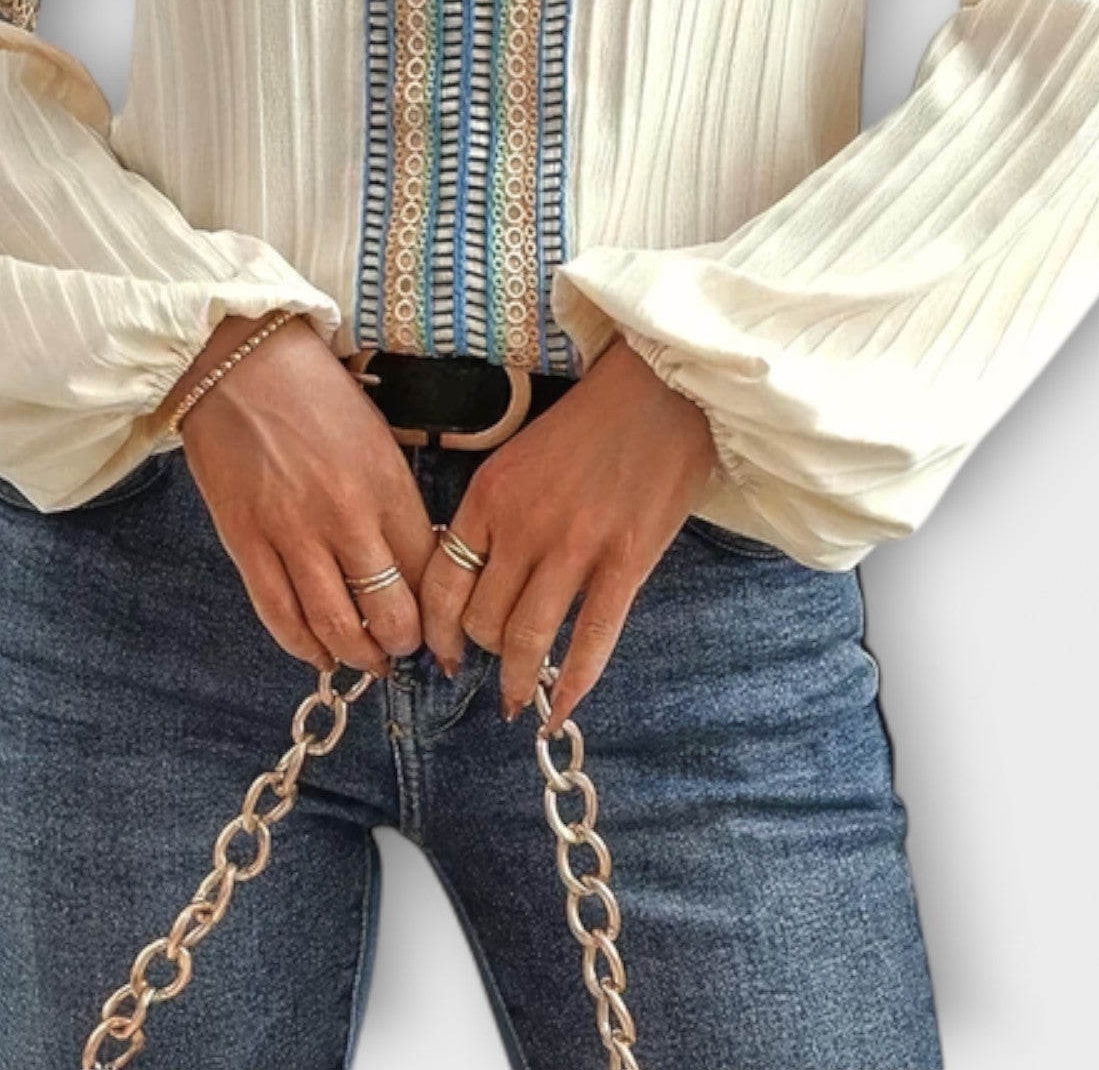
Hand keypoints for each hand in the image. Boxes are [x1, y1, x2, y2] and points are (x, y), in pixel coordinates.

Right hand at [171, 313, 438, 680]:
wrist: (237, 361)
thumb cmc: (313, 392)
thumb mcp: (375, 436)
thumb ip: (393, 499)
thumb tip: (412, 560)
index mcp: (386, 483)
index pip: (428, 570)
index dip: (441, 610)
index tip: (445, 627)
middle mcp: (345, 515)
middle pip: (389, 610)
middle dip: (404, 643)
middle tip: (406, 649)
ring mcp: (292, 532)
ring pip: (335, 624)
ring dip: (357, 655)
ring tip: (368, 660)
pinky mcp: (246, 541)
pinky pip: (278, 614)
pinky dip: (302, 645)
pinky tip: (317, 653)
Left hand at [419, 338, 720, 734]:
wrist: (661, 389)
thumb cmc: (592, 420)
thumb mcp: (520, 454)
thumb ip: (496, 511)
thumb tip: (477, 572)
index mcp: (490, 495)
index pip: (441, 584)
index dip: (436, 631)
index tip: (441, 653)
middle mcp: (523, 525)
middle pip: (480, 620)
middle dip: (481, 652)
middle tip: (494, 664)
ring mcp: (575, 546)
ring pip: (527, 638)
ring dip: (517, 679)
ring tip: (516, 700)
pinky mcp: (626, 561)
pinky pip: (593, 638)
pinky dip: (573, 682)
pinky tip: (561, 708)